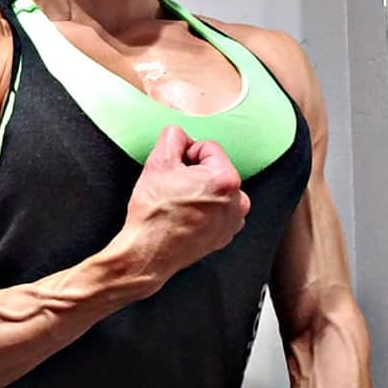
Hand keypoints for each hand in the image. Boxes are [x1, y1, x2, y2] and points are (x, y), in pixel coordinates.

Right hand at [122, 126, 249, 293]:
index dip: (185, 155)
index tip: (174, 171)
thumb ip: (173, 137)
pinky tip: (186, 216)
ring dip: (200, 190)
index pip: (207, 148)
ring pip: (216, 189)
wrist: (149, 252)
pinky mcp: (226, 234)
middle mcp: (237, 201)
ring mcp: (234, 220)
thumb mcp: (158, 162)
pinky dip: (205, 209)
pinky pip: (218, 210)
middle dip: (194, 173)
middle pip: (214, 168)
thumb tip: (180, 135)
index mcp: (226, 179)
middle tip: (174, 188)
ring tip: (180, 204)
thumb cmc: (155, 214)